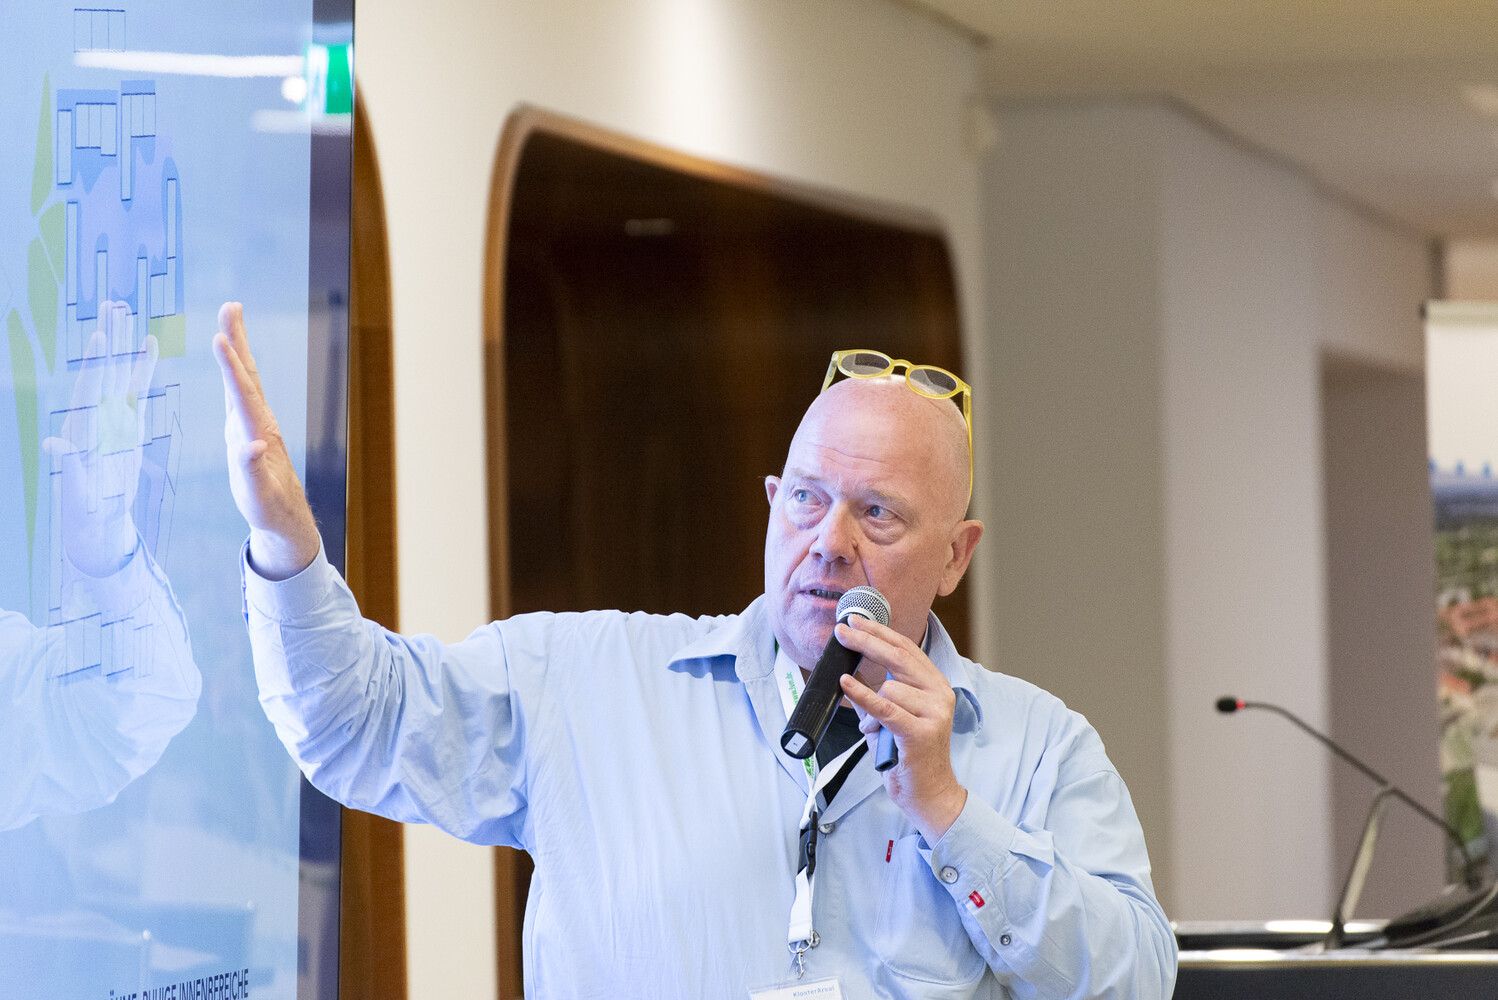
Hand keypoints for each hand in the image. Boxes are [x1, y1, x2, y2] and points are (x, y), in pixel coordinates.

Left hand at [43, 302, 155, 576]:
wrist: (97, 522)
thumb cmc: (85, 512)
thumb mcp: (77, 491)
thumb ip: (68, 466)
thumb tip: (54, 444)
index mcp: (85, 431)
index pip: (90, 391)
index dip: (96, 366)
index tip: (101, 339)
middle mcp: (95, 418)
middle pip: (104, 371)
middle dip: (109, 339)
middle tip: (113, 307)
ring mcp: (111, 418)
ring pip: (119, 373)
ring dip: (123, 343)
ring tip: (126, 312)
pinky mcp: (127, 424)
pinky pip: (136, 389)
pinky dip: (142, 366)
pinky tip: (148, 344)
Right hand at [212, 301, 319, 578]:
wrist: (284, 514)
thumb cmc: (267, 505)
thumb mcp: (256, 492)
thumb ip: (252, 469)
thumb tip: (253, 444)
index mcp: (256, 430)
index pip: (242, 392)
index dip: (230, 366)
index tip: (220, 337)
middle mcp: (258, 419)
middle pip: (246, 373)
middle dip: (237, 339)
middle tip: (230, 306)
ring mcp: (255, 421)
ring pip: (246, 376)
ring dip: (238, 346)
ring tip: (230, 318)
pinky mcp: (250, 426)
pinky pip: (241, 388)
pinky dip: (235, 367)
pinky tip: (231, 354)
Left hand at [837, 615, 967, 840]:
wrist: (930, 794)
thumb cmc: (909, 755)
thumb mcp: (894, 716)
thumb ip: (880, 693)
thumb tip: (850, 672)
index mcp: (936, 685)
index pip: (907, 649)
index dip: (880, 632)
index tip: (857, 620)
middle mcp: (940, 694)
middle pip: (898, 657)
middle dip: (866, 640)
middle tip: (841, 630)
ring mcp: (934, 713)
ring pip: (889, 687)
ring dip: (870, 704)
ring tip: (874, 730)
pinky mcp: (920, 732)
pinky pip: (885, 707)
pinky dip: (863, 695)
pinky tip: (846, 683)